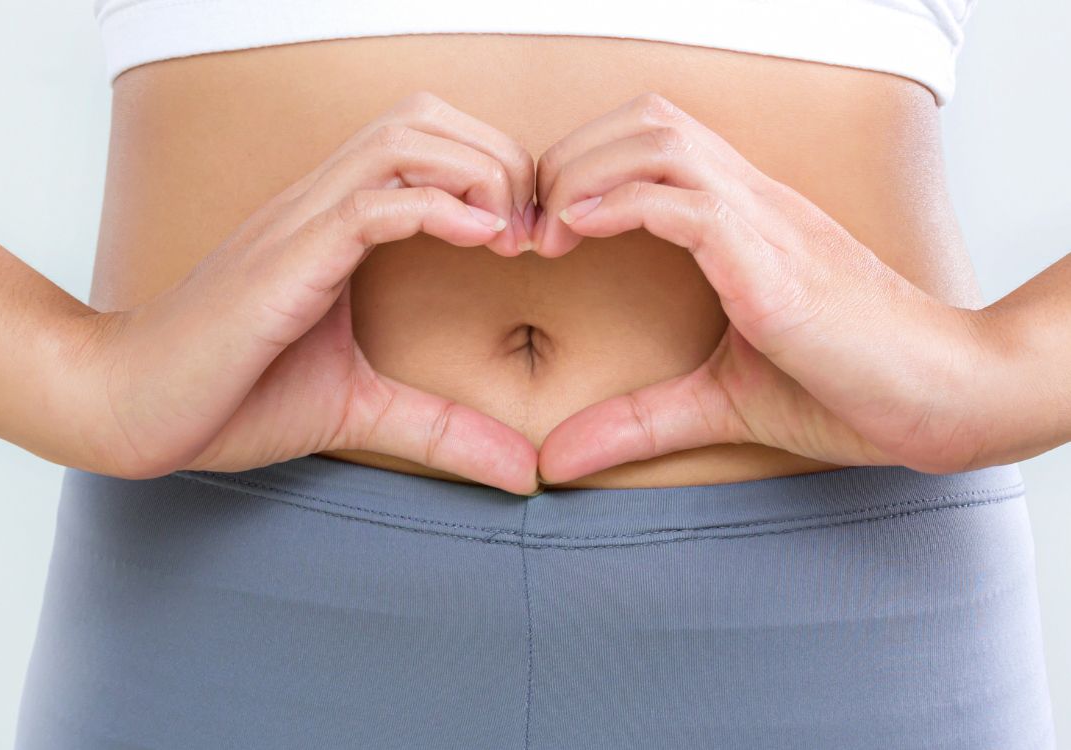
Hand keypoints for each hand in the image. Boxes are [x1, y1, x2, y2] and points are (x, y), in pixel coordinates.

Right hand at [69, 92, 540, 493]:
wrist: (132, 409)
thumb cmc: (232, 398)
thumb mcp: (361, 410)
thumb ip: (442, 430)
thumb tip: (523, 473)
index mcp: (336, 224)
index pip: (427, 144)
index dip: (493, 171)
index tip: (532, 237)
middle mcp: (319, 206)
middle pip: (424, 119)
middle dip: (497, 157)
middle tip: (533, 229)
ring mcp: (299, 224)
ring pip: (402, 140)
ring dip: (476, 173)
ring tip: (510, 234)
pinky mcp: (285, 258)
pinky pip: (369, 203)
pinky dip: (435, 208)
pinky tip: (480, 242)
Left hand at [531, 93, 998, 483]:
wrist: (945, 399)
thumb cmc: (847, 390)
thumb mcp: (718, 403)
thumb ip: (637, 422)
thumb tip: (553, 460)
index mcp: (743, 219)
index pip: (654, 141)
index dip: (584, 166)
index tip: (540, 229)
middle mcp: (753, 202)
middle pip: (647, 120)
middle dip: (570, 156)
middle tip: (528, 225)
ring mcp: (766, 224)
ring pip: (660, 140)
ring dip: (585, 172)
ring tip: (547, 231)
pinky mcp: (774, 264)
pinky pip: (689, 201)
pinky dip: (620, 203)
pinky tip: (578, 231)